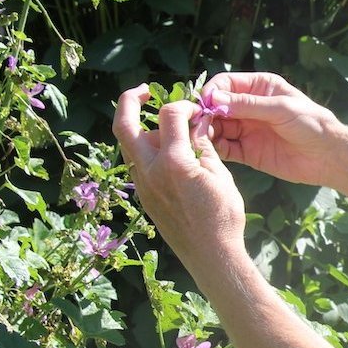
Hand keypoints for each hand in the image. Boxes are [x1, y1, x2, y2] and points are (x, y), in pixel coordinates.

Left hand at [113, 85, 246, 271]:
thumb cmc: (223, 217)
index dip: (184, 105)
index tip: (197, 110)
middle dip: (130, 101)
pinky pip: (137, 165)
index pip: (169, 116)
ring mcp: (143, 186)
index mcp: (174, 163)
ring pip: (128, 145)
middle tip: (144, 91)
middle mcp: (150, 171)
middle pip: (124, 125)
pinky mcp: (144, 197)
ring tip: (164, 128)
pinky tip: (167, 152)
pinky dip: (146, 149)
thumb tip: (198, 124)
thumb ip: (205, 146)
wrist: (211, 256)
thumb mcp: (221, 176)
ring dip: (141, 128)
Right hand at [203, 71, 346, 185]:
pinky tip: (209, 150)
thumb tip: (214, 99)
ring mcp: (247, 129)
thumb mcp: (280, 109)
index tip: (204, 104)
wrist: (328, 156)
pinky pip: (225, 148)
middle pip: (217, 107)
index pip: (226, 84)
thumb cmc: (311, 123)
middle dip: (205, 114)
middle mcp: (249, 107)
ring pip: (217, 127)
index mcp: (259, 87)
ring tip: (200, 137)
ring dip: (207, 131)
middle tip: (197, 123)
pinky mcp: (247, 152)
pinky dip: (215, 148)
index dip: (212, 92)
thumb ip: (247, 105)